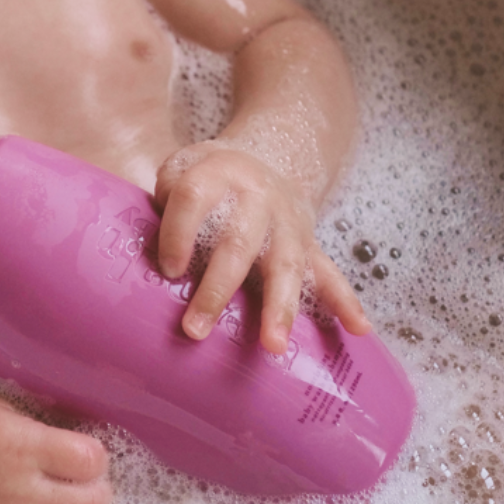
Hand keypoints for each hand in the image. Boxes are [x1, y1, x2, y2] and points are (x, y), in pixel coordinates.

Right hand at [0, 395, 111, 503]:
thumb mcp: (2, 408)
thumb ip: (42, 427)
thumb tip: (82, 440)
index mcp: (22, 445)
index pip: (89, 460)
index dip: (99, 455)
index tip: (90, 451)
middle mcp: (20, 487)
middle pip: (90, 499)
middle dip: (99, 487)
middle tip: (90, 478)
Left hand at [154, 141, 368, 353]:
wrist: (267, 157)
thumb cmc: (210, 176)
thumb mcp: (181, 167)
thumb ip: (164, 199)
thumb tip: (145, 251)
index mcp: (219, 172)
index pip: (194, 198)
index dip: (178, 232)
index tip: (167, 270)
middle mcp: (257, 198)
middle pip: (237, 243)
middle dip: (217, 289)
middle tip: (194, 330)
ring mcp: (287, 224)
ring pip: (285, 266)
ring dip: (280, 307)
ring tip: (273, 346)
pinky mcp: (309, 245)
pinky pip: (330, 274)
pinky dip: (346, 301)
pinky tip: (359, 329)